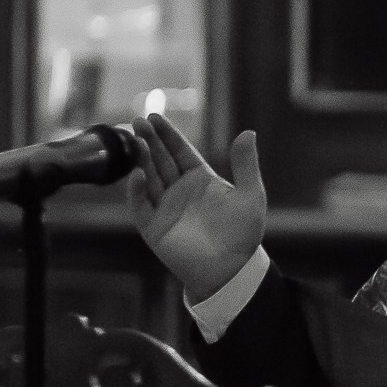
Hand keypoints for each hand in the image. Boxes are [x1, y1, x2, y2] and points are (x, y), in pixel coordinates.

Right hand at [123, 115, 266, 300]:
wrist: (232, 269)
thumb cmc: (243, 233)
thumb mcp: (251, 195)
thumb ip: (246, 164)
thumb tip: (249, 132)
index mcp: (200, 179)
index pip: (179, 151)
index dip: (167, 135)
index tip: (155, 117)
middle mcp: (179, 190)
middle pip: (160, 160)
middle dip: (149, 141)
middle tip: (138, 121)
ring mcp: (165, 207)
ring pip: (148, 178)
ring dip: (141, 160)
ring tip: (136, 141)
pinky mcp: (154, 227)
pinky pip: (141, 206)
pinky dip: (137, 191)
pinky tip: (138, 175)